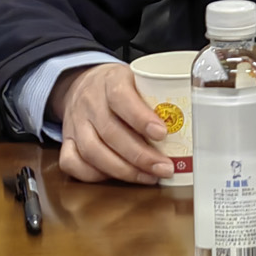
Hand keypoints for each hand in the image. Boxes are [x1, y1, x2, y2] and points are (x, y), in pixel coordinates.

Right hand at [48, 62, 171, 183]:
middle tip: (164, 167)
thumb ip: (156, 95)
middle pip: (110, 132)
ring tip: (149, 177)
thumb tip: (189, 120)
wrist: (81, 82)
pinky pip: (72, 163)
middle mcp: (89, 103)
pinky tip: (117, 178)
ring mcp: (76, 123)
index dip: (141, 118)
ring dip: (123, 170)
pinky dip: (94, 175)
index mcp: (110, 81)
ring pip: (93, 151)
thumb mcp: (138, 78)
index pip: (121, 98)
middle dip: (140, 155)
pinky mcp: (67, 140)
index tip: (162, 133)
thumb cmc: (118, 84)